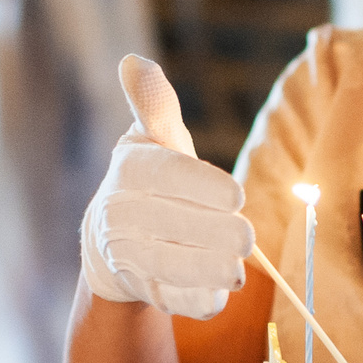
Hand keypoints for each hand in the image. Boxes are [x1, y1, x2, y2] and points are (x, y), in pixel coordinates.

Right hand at [80, 55, 253, 319]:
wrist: (114, 239)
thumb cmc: (151, 178)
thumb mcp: (154, 138)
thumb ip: (154, 104)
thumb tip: (134, 61)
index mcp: (128, 170)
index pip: (163, 176)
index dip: (201, 187)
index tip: (238, 195)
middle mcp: (118, 214)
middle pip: (167, 225)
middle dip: (212, 233)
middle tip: (248, 238)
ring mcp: (127, 256)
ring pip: (166, 266)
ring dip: (205, 271)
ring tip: (238, 271)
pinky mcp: (141, 290)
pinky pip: (169, 299)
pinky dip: (195, 300)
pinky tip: (219, 297)